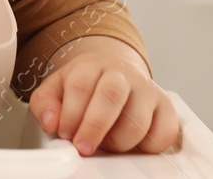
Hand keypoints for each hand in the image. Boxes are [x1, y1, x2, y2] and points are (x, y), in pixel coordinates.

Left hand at [28, 36, 181, 155]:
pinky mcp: (166, 108)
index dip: (71, 115)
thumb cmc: (83, 87)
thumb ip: (45, 104)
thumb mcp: (56, 90)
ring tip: (106, 144)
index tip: (65, 134)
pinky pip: (163, 133)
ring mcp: (147, 90)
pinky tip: (131, 144)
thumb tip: (50, 122)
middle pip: (111, 95)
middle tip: (83, 147)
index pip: (80, 86)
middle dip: (95, 127)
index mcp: (91, 66)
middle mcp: (122, 74)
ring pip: (138, 120)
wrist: (113, 73)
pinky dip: (147, 147)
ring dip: (119, 142)